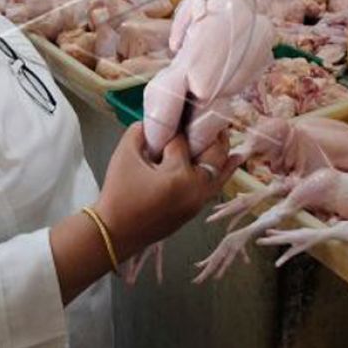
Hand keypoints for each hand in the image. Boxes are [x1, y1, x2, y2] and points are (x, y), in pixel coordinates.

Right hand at [96, 123, 238, 259]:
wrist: (113, 233)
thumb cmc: (118, 194)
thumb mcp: (125, 155)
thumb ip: (140, 131)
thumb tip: (153, 123)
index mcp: (179, 174)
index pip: (181, 141)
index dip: (173, 128)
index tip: (172, 117)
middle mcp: (196, 189)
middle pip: (213, 153)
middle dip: (210, 133)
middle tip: (208, 115)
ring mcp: (198, 202)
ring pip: (221, 171)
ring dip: (223, 151)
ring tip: (225, 131)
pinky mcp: (195, 210)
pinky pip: (215, 185)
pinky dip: (224, 171)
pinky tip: (234, 159)